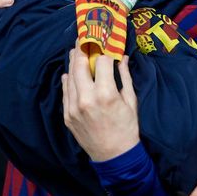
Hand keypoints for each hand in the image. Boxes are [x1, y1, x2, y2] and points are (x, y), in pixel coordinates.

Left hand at [62, 44, 139, 160]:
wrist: (114, 156)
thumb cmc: (127, 128)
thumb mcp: (130, 101)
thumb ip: (124, 76)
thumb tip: (122, 57)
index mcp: (105, 94)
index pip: (101, 62)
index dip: (104, 50)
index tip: (104, 42)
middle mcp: (86, 98)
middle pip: (79, 65)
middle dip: (82, 49)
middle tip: (84, 39)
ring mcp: (73, 107)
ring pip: (69, 77)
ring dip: (73, 62)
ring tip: (76, 52)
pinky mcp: (67, 115)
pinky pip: (65, 92)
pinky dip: (68, 80)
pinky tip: (70, 73)